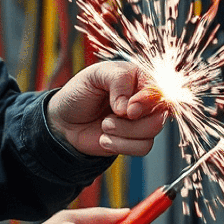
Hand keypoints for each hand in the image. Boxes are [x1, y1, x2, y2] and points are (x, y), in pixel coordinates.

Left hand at [47, 61, 166, 156]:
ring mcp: (141, 120)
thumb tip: (130, 106)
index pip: (159, 89)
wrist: (64, 120)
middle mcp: (144, 99)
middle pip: (159, 114)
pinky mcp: (135, 140)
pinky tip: (105, 139)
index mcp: (138, 77)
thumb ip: (118, 80)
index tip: (129, 109)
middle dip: (133, 121)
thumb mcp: (94, 75)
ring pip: (152, 132)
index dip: (147, 101)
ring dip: (124, 132)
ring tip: (104, 125)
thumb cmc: (80, 92)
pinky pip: (143, 147)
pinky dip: (121, 145)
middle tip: (111, 116)